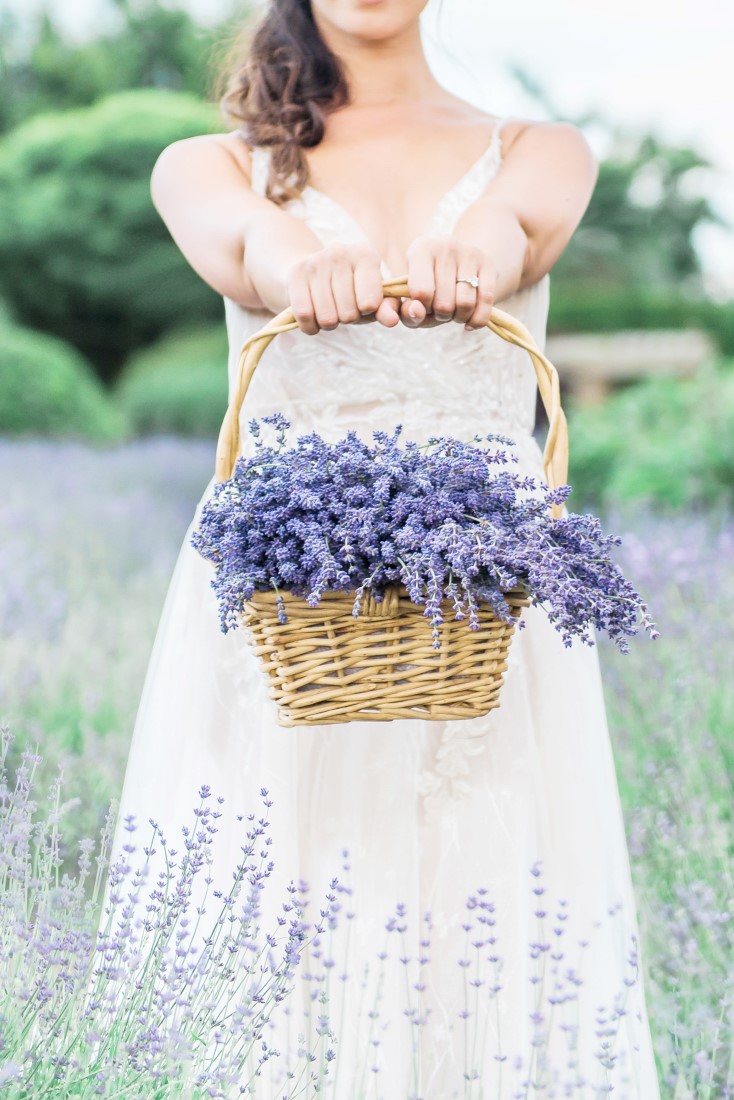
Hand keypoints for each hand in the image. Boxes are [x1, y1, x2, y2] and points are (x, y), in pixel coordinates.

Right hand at [286, 243, 400, 334]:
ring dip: (328, 324)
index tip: (362, 302)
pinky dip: (310, 326)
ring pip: (326, 317)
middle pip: (348, 314)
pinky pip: (304, 316)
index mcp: (366, 255)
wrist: (311, 272)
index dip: (366, 312)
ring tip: (329, 310)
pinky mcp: (295, 274)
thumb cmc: (350, 289)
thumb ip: (387, 308)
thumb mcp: (373, 298)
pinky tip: (313, 317)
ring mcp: (316, 261)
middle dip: (346, 319)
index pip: (370, 303)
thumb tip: (392, 320)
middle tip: (342, 307)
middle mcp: (341, 252)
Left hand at [397, 236, 497, 330]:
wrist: (456, 261)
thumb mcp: (408, 295)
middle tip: (440, 309)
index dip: (422, 309)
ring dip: (458, 318)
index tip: (423, 305)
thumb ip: (403, 310)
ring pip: (466, 304)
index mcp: (421, 249)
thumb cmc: (427, 284)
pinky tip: (469, 321)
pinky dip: (477, 319)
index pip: (421, 292)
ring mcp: (470, 253)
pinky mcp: (489, 264)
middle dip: (441, 316)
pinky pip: (486, 301)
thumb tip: (417, 313)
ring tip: (453, 312)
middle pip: (444, 303)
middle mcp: (446, 246)